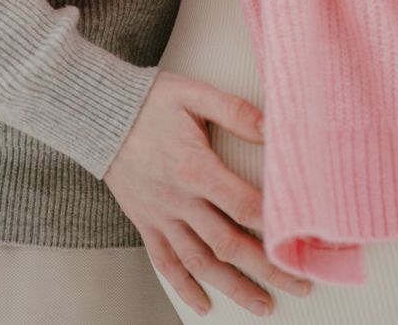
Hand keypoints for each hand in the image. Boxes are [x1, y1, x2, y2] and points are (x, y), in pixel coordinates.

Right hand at [104, 71, 309, 317]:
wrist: (98, 114)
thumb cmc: (149, 102)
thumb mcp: (194, 94)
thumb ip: (234, 111)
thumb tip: (271, 127)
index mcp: (195, 168)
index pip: (242, 206)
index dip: (274, 226)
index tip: (300, 241)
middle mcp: (178, 200)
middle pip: (228, 244)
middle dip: (267, 268)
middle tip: (299, 285)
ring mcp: (160, 216)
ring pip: (200, 262)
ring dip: (233, 287)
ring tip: (263, 305)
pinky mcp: (145, 223)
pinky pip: (165, 263)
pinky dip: (184, 288)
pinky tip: (204, 304)